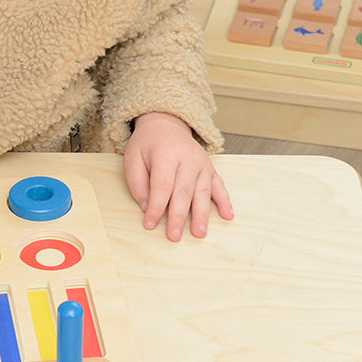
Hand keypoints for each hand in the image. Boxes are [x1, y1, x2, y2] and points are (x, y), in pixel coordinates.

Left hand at [124, 111, 233, 240]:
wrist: (166, 125)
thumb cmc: (147, 145)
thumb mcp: (133, 158)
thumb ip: (137, 182)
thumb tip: (147, 207)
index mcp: (165, 154)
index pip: (162, 185)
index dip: (156, 207)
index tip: (150, 224)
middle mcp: (187, 158)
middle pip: (183, 191)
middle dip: (178, 215)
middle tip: (174, 235)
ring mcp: (202, 163)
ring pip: (202, 192)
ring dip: (202, 214)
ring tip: (199, 233)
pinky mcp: (210, 168)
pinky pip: (219, 185)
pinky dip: (225, 201)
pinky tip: (228, 215)